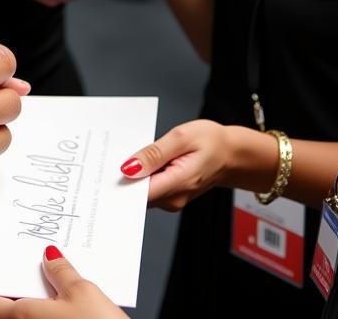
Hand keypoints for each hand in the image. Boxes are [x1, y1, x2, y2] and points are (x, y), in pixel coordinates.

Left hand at [0, 246, 127, 317]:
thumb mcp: (83, 292)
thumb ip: (61, 271)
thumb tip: (51, 257)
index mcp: (21, 317)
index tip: (7, 275)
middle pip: (4, 316)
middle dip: (18, 298)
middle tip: (37, 282)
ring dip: (34, 313)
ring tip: (56, 298)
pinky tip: (67, 316)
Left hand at [119, 119, 239, 210]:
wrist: (232, 154)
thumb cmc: (212, 142)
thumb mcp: (181, 137)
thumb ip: (154, 153)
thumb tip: (129, 168)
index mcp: (177, 184)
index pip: (139, 195)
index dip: (120, 186)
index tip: (105, 174)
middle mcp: (173, 198)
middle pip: (137, 194)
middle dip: (124, 177)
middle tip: (111, 158)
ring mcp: (172, 199)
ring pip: (142, 191)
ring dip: (134, 175)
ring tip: (130, 154)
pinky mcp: (171, 195)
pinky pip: (150, 188)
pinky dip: (143, 175)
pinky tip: (143, 160)